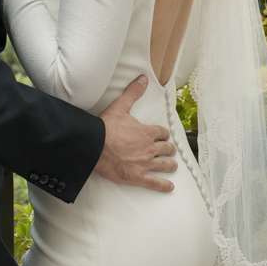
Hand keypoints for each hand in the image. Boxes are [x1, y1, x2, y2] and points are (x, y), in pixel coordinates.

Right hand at [94, 75, 176, 191]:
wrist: (94, 145)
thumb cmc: (106, 127)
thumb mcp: (120, 106)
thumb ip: (133, 92)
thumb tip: (143, 79)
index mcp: (146, 132)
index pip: (162, 133)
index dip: (163, 134)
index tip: (163, 136)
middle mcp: (149, 148)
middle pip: (166, 149)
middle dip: (168, 149)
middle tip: (169, 150)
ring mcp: (144, 163)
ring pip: (164, 165)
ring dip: (170, 165)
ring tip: (172, 165)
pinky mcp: (137, 176)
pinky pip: (155, 183)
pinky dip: (163, 186)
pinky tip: (169, 187)